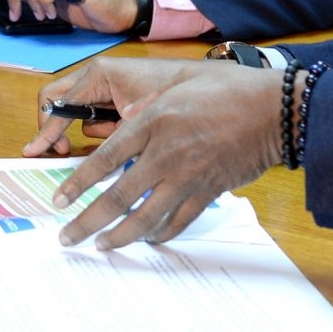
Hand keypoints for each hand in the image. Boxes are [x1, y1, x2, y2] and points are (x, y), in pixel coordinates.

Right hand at [22, 57, 210, 155]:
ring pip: (79, 115)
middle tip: (62, 150)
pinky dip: (103, 131)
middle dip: (56, 127)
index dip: (47, 130)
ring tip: (115, 135)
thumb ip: (104, 137)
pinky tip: (120, 135)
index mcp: (98, 74)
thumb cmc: (170, 95)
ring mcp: (105, 87)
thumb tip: (83, 160)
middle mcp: (97, 78)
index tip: (38, 152)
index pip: (57, 102)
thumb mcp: (133, 120)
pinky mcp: (116, 99)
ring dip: (90, 131)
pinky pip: (97, 119)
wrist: (204, 88)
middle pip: (57, 100)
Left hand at [32, 60, 285, 251]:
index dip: (78, 184)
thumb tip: (125, 118)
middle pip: (117, 197)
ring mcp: (187, 177)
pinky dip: (159, 233)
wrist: (274, 111)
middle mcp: (164, 153)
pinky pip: (177, 221)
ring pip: (144, 217)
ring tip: (101, 246)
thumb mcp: (178, 85)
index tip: (59, 201)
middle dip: (87, 222)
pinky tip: (147, 239)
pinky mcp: (208, 192)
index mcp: (152, 122)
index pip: (103, 160)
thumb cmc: (227, 89)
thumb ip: (148, 105)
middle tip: (67, 238)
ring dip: (119, 236)